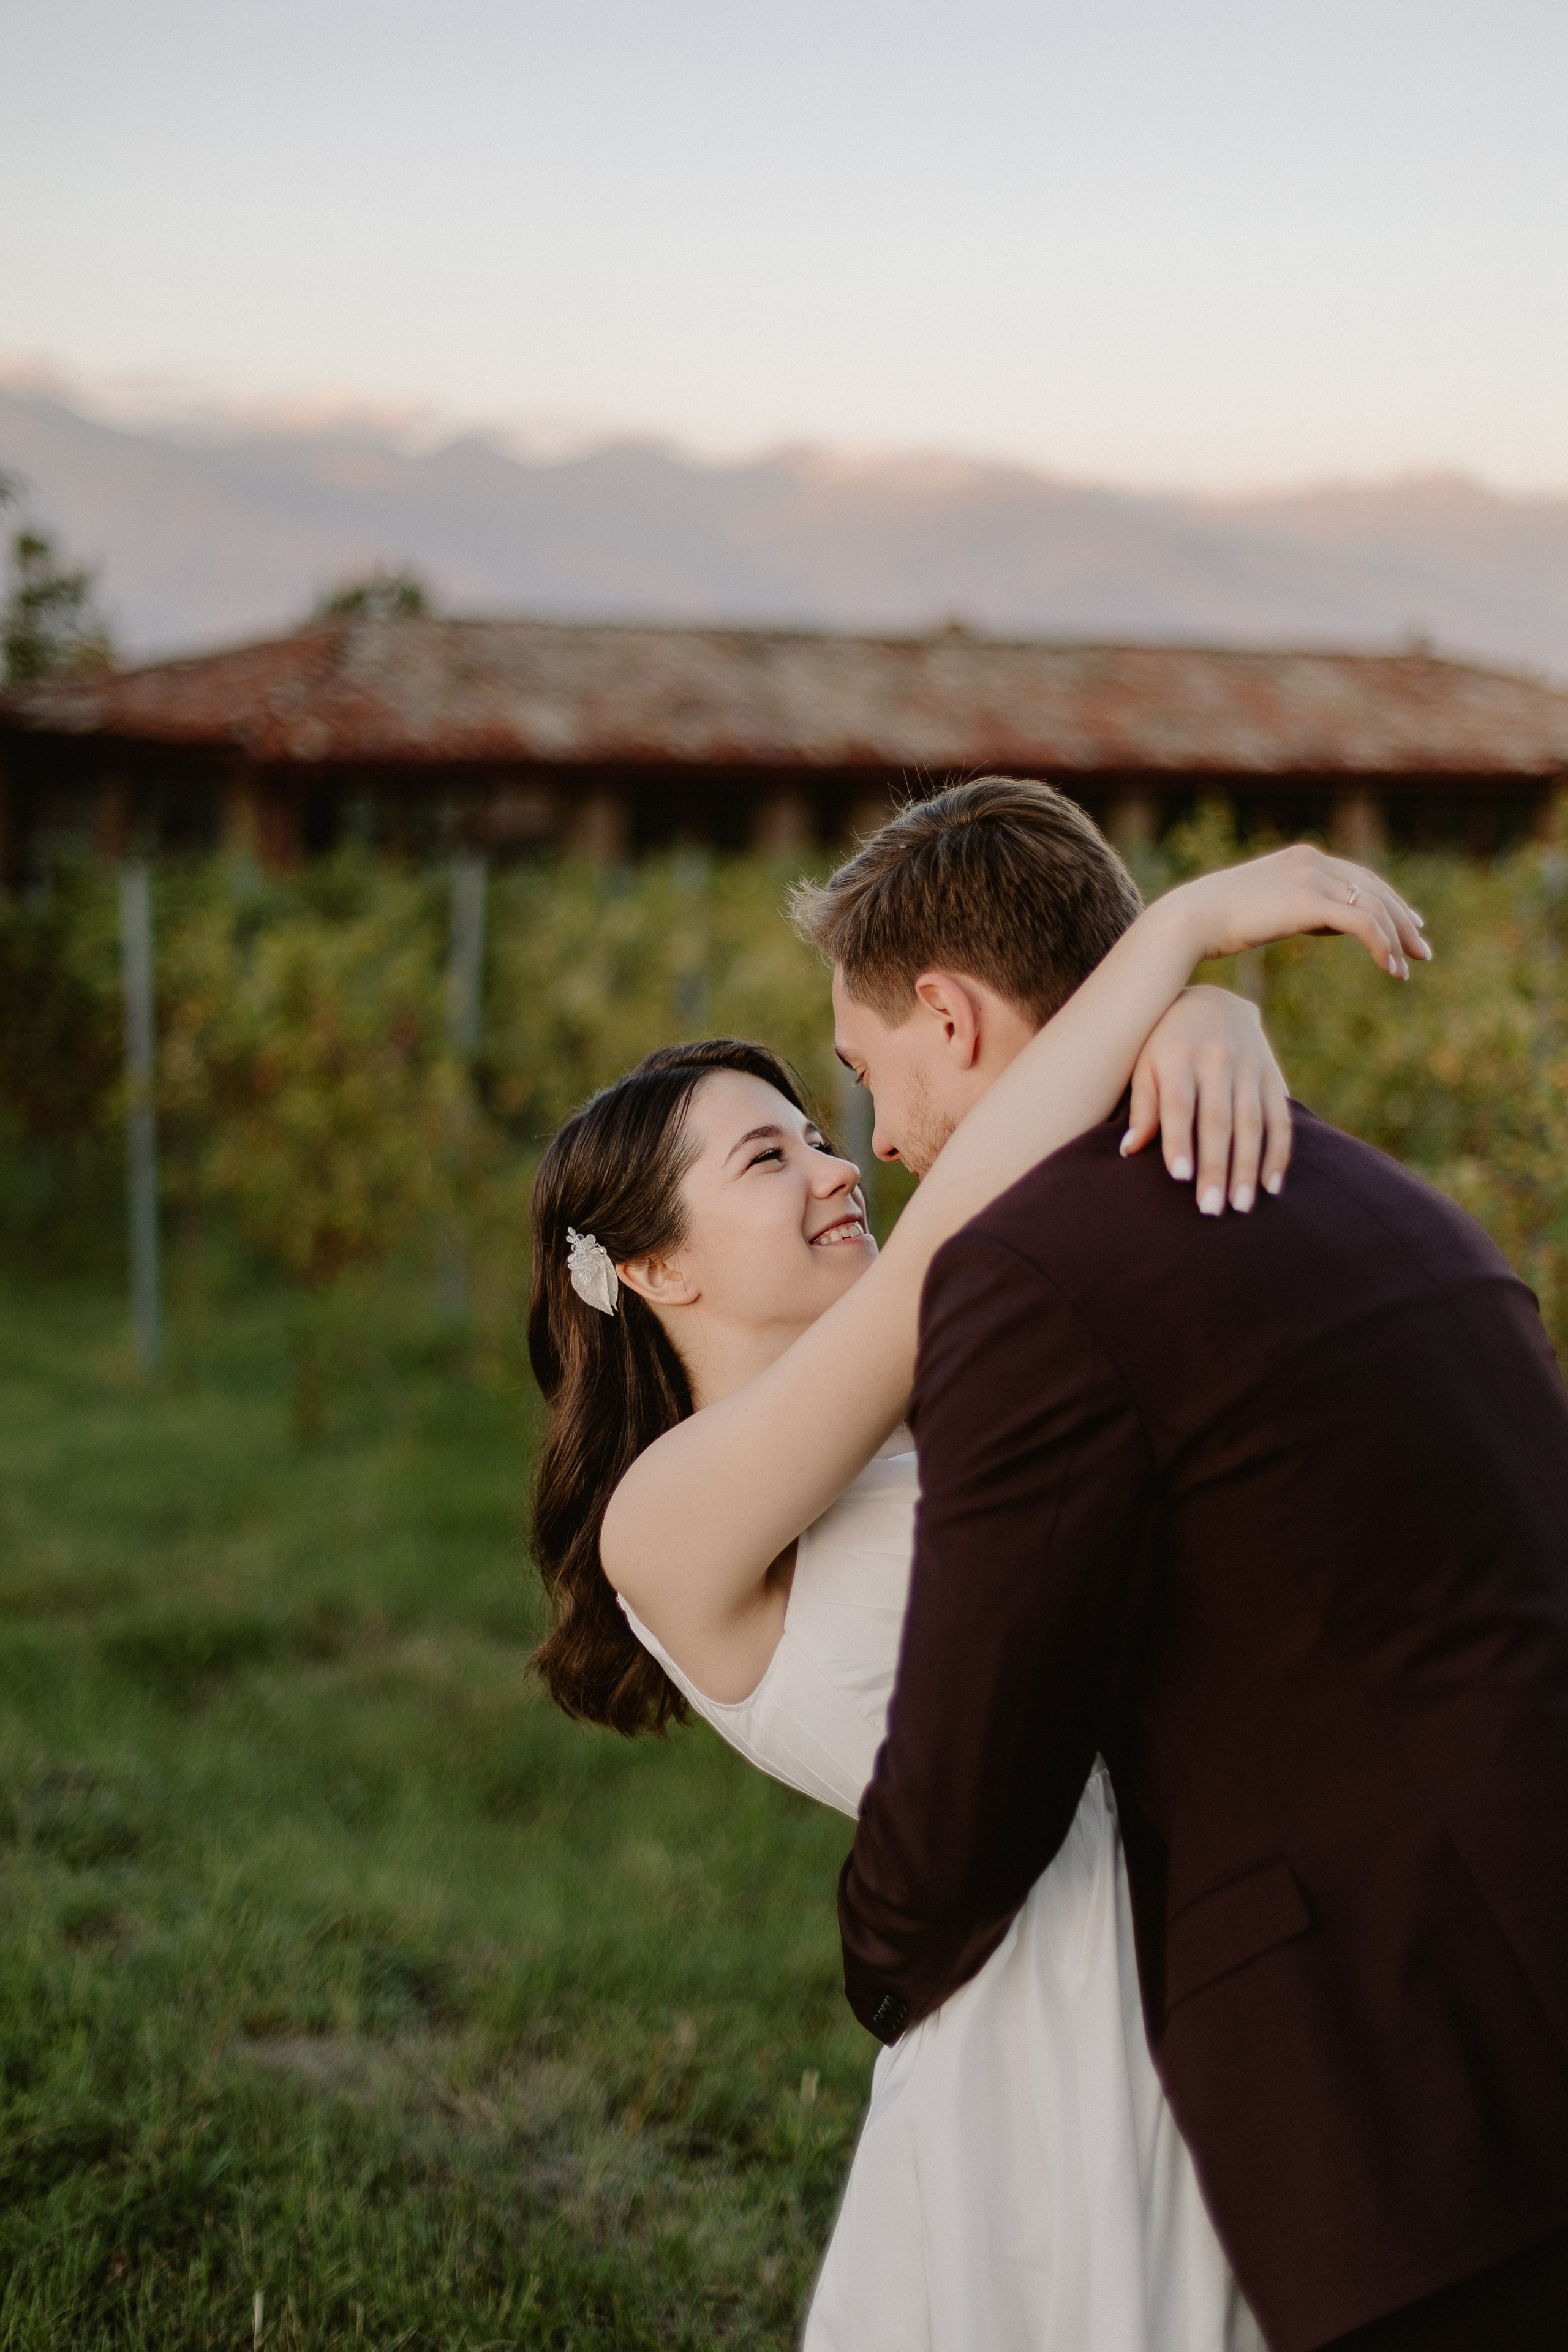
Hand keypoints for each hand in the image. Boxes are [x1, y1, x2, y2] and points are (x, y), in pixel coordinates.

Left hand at [1123, 986, 1289, 1212]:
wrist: (1211, 1001)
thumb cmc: (1164, 1043)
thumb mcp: (1145, 1064)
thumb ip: (1142, 1106)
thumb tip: (1129, 1150)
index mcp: (1178, 1056)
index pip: (1180, 1104)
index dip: (1180, 1140)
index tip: (1179, 1176)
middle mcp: (1217, 1060)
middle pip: (1218, 1120)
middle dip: (1216, 1167)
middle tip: (1211, 1209)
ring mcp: (1249, 1067)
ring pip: (1252, 1124)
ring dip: (1249, 1168)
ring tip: (1241, 1206)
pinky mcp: (1272, 1076)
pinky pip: (1280, 1118)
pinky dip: (1278, 1153)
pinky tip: (1271, 1186)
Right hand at [1167, 844, 1429, 978]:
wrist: (1190, 919)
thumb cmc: (1215, 921)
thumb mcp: (1264, 908)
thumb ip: (1297, 907)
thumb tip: (1325, 923)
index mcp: (1302, 859)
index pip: (1360, 877)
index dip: (1389, 901)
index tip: (1408, 923)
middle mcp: (1313, 862)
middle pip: (1376, 889)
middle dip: (1403, 921)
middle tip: (1422, 949)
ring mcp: (1313, 878)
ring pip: (1375, 907)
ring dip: (1396, 940)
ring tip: (1407, 968)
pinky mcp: (1311, 902)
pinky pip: (1364, 924)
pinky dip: (1382, 947)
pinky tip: (1389, 968)